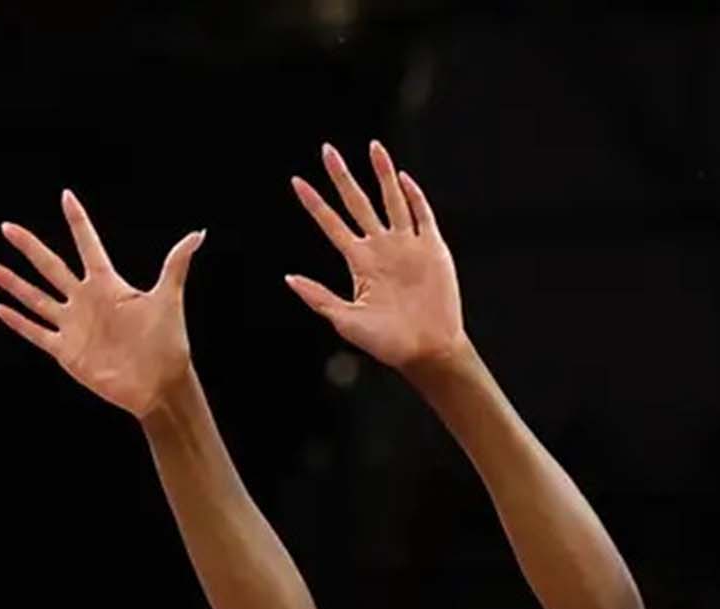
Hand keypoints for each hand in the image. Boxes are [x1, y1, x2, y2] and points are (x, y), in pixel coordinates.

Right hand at [0, 191, 205, 416]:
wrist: (158, 384)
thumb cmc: (166, 342)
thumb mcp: (169, 298)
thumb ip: (176, 264)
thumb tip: (198, 234)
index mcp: (108, 284)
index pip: (89, 245)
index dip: (78, 221)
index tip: (66, 196)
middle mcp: (86, 300)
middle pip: (51, 266)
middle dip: (29, 247)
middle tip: (7, 228)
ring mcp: (73, 324)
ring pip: (36, 297)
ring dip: (13, 283)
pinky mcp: (66, 350)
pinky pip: (36, 332)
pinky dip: (17, 321)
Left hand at [287, 141, 465, 372]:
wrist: (424, 349)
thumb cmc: (385, 341)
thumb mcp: (344, 320)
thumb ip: (318, 297)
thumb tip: (288, 279)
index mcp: (358, 262)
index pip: (331, 224)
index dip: (314, 203)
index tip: (297, 181)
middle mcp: (380, 248)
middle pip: (358, 202)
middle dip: (342, 177)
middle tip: (327, 150)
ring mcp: (406, 245)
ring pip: (391, 200)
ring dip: (382, 174)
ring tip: (372, 148)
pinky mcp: (432, 248)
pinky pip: (421, 215)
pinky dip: (413, 196)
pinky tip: (402, 178)